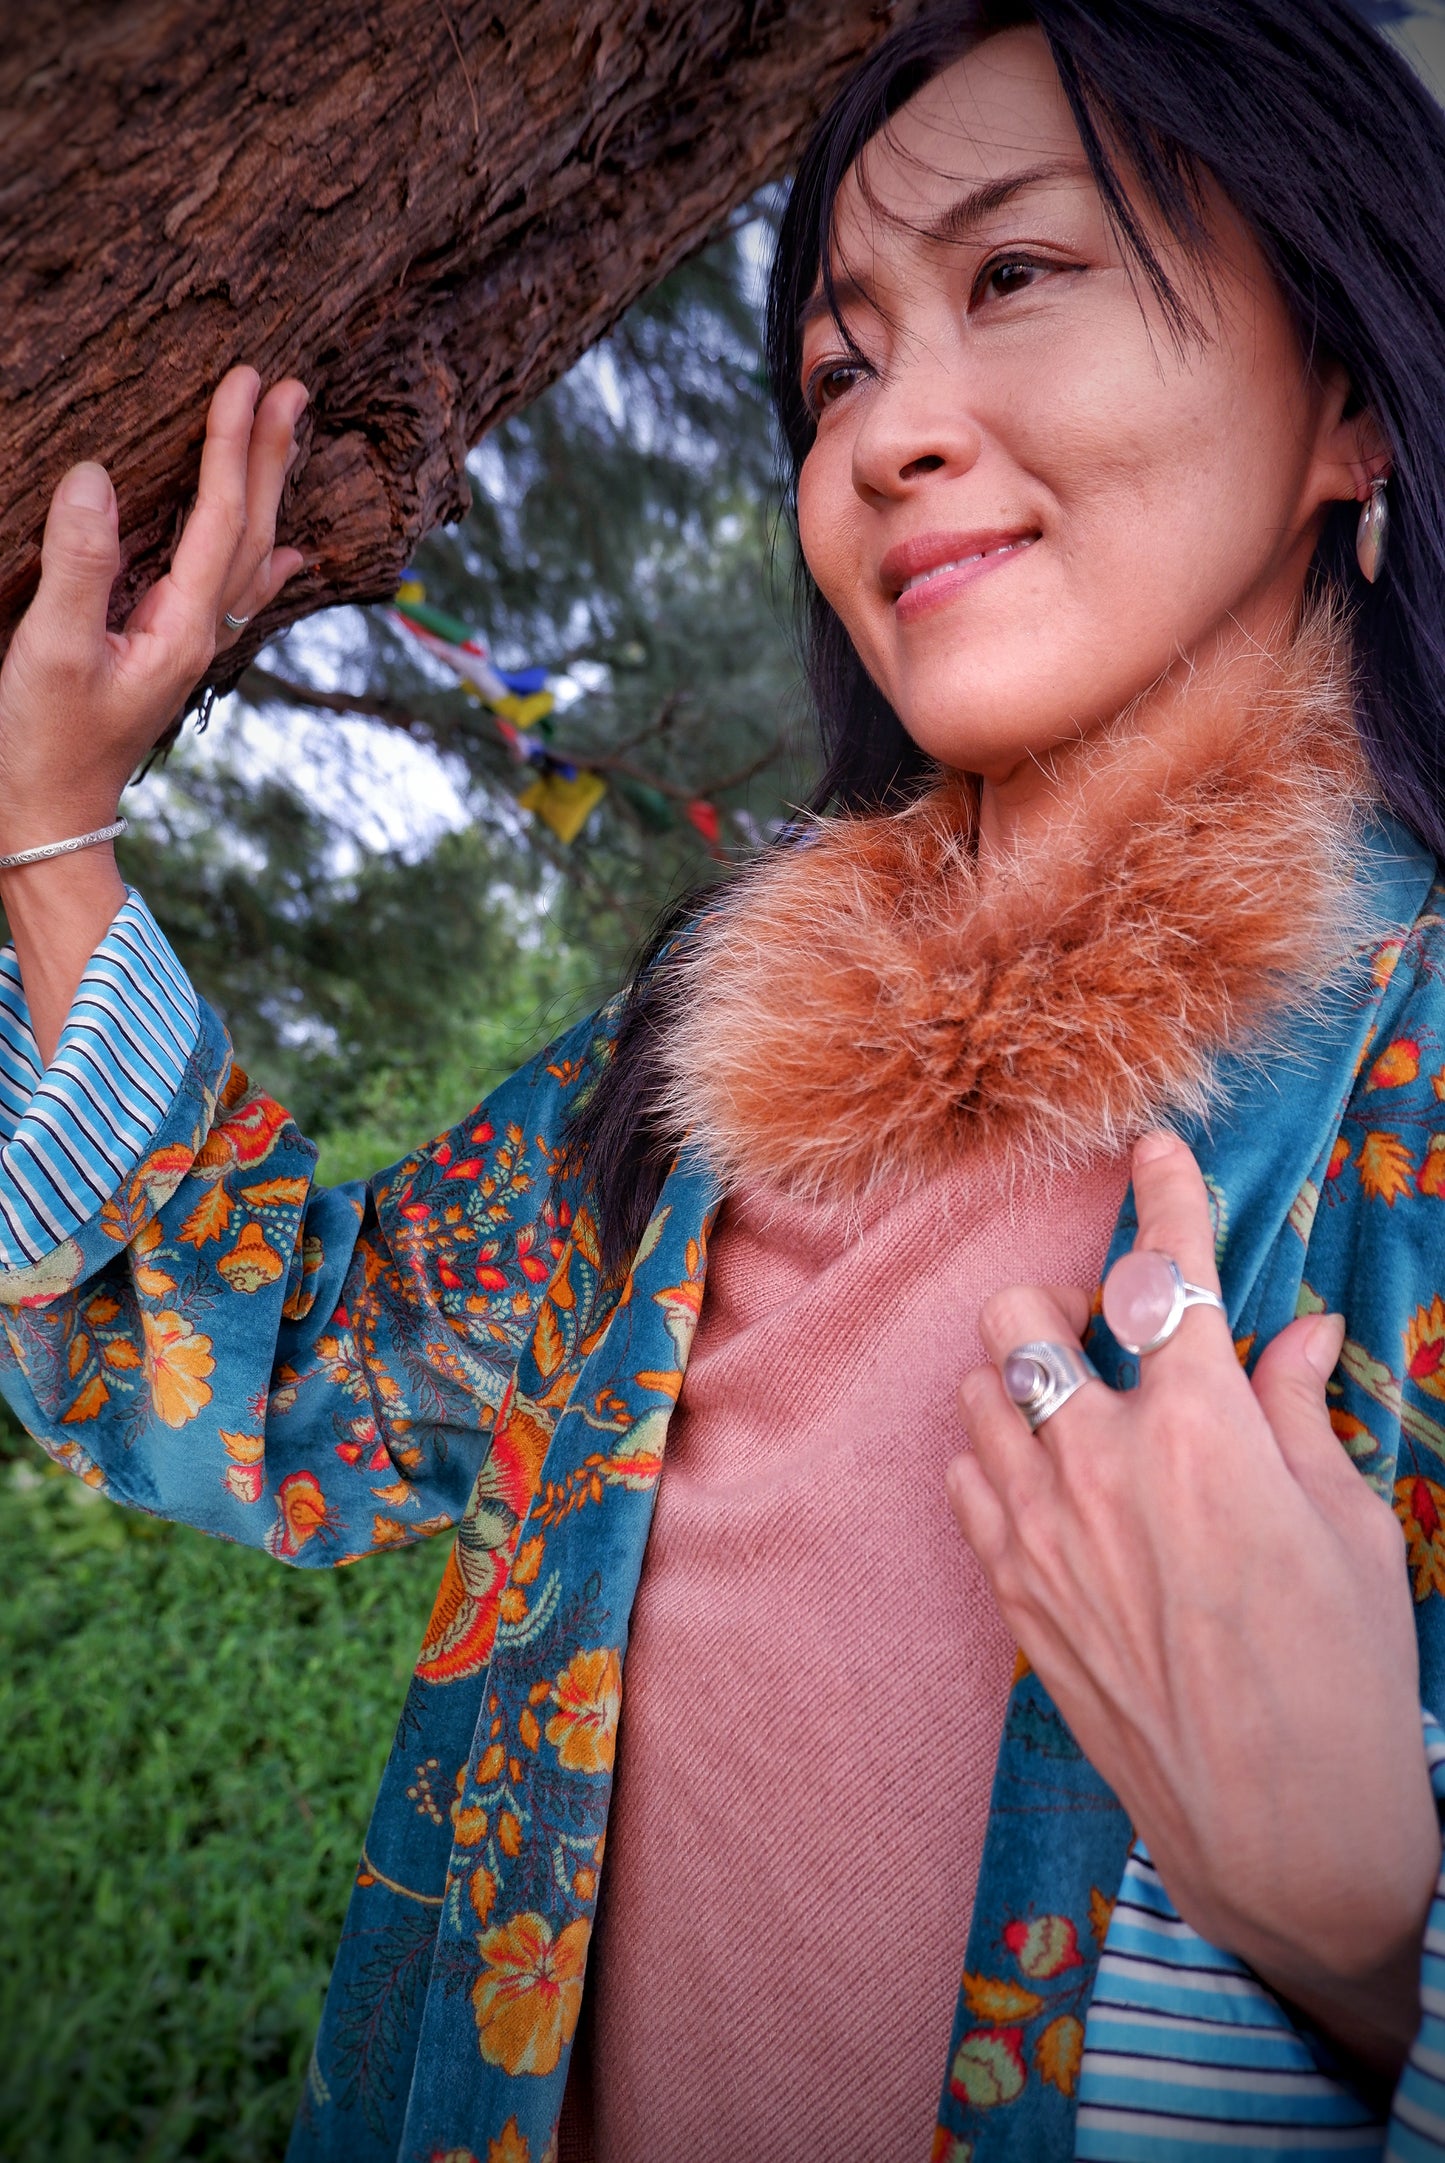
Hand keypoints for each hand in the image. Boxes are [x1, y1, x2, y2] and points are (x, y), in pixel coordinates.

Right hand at [0, 366, 307, 1064]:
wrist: (49, 821)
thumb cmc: (43, 742)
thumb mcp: (49, 649)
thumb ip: (77, 562)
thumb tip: (100, 475)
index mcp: (179, 627)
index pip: (220, 518)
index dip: (233, 446)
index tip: (248, 380)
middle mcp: (200, 635)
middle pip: (250, 529)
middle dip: (270, 456)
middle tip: (293, 387)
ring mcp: (189, 647)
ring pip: (247, 554)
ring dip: (268, 491)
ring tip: (288, 436)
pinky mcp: (169, 656)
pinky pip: (232, 595)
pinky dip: (262, 562)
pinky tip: (288, 550)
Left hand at [948, 1129, 1437, 2076]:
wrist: (1284, 1839)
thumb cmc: (1346, 1681)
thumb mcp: (1352, 1531)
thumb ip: (1298, 1416)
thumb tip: (1293, 1337)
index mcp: (1201, 1432)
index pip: (1166, 1276)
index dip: (1167, 1197)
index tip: (1156, 1149)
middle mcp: (1101, 1464)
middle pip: (1022, 1317)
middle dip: (1061, 1303)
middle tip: (1109, 1333)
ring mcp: (1043, 1533)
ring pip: (978, 1393)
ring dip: (1023, 1379)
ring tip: (1079, 1407)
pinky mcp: (1015, 1596)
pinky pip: (967, 1482)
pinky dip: (1000, 1459)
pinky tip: (1049, 1481)